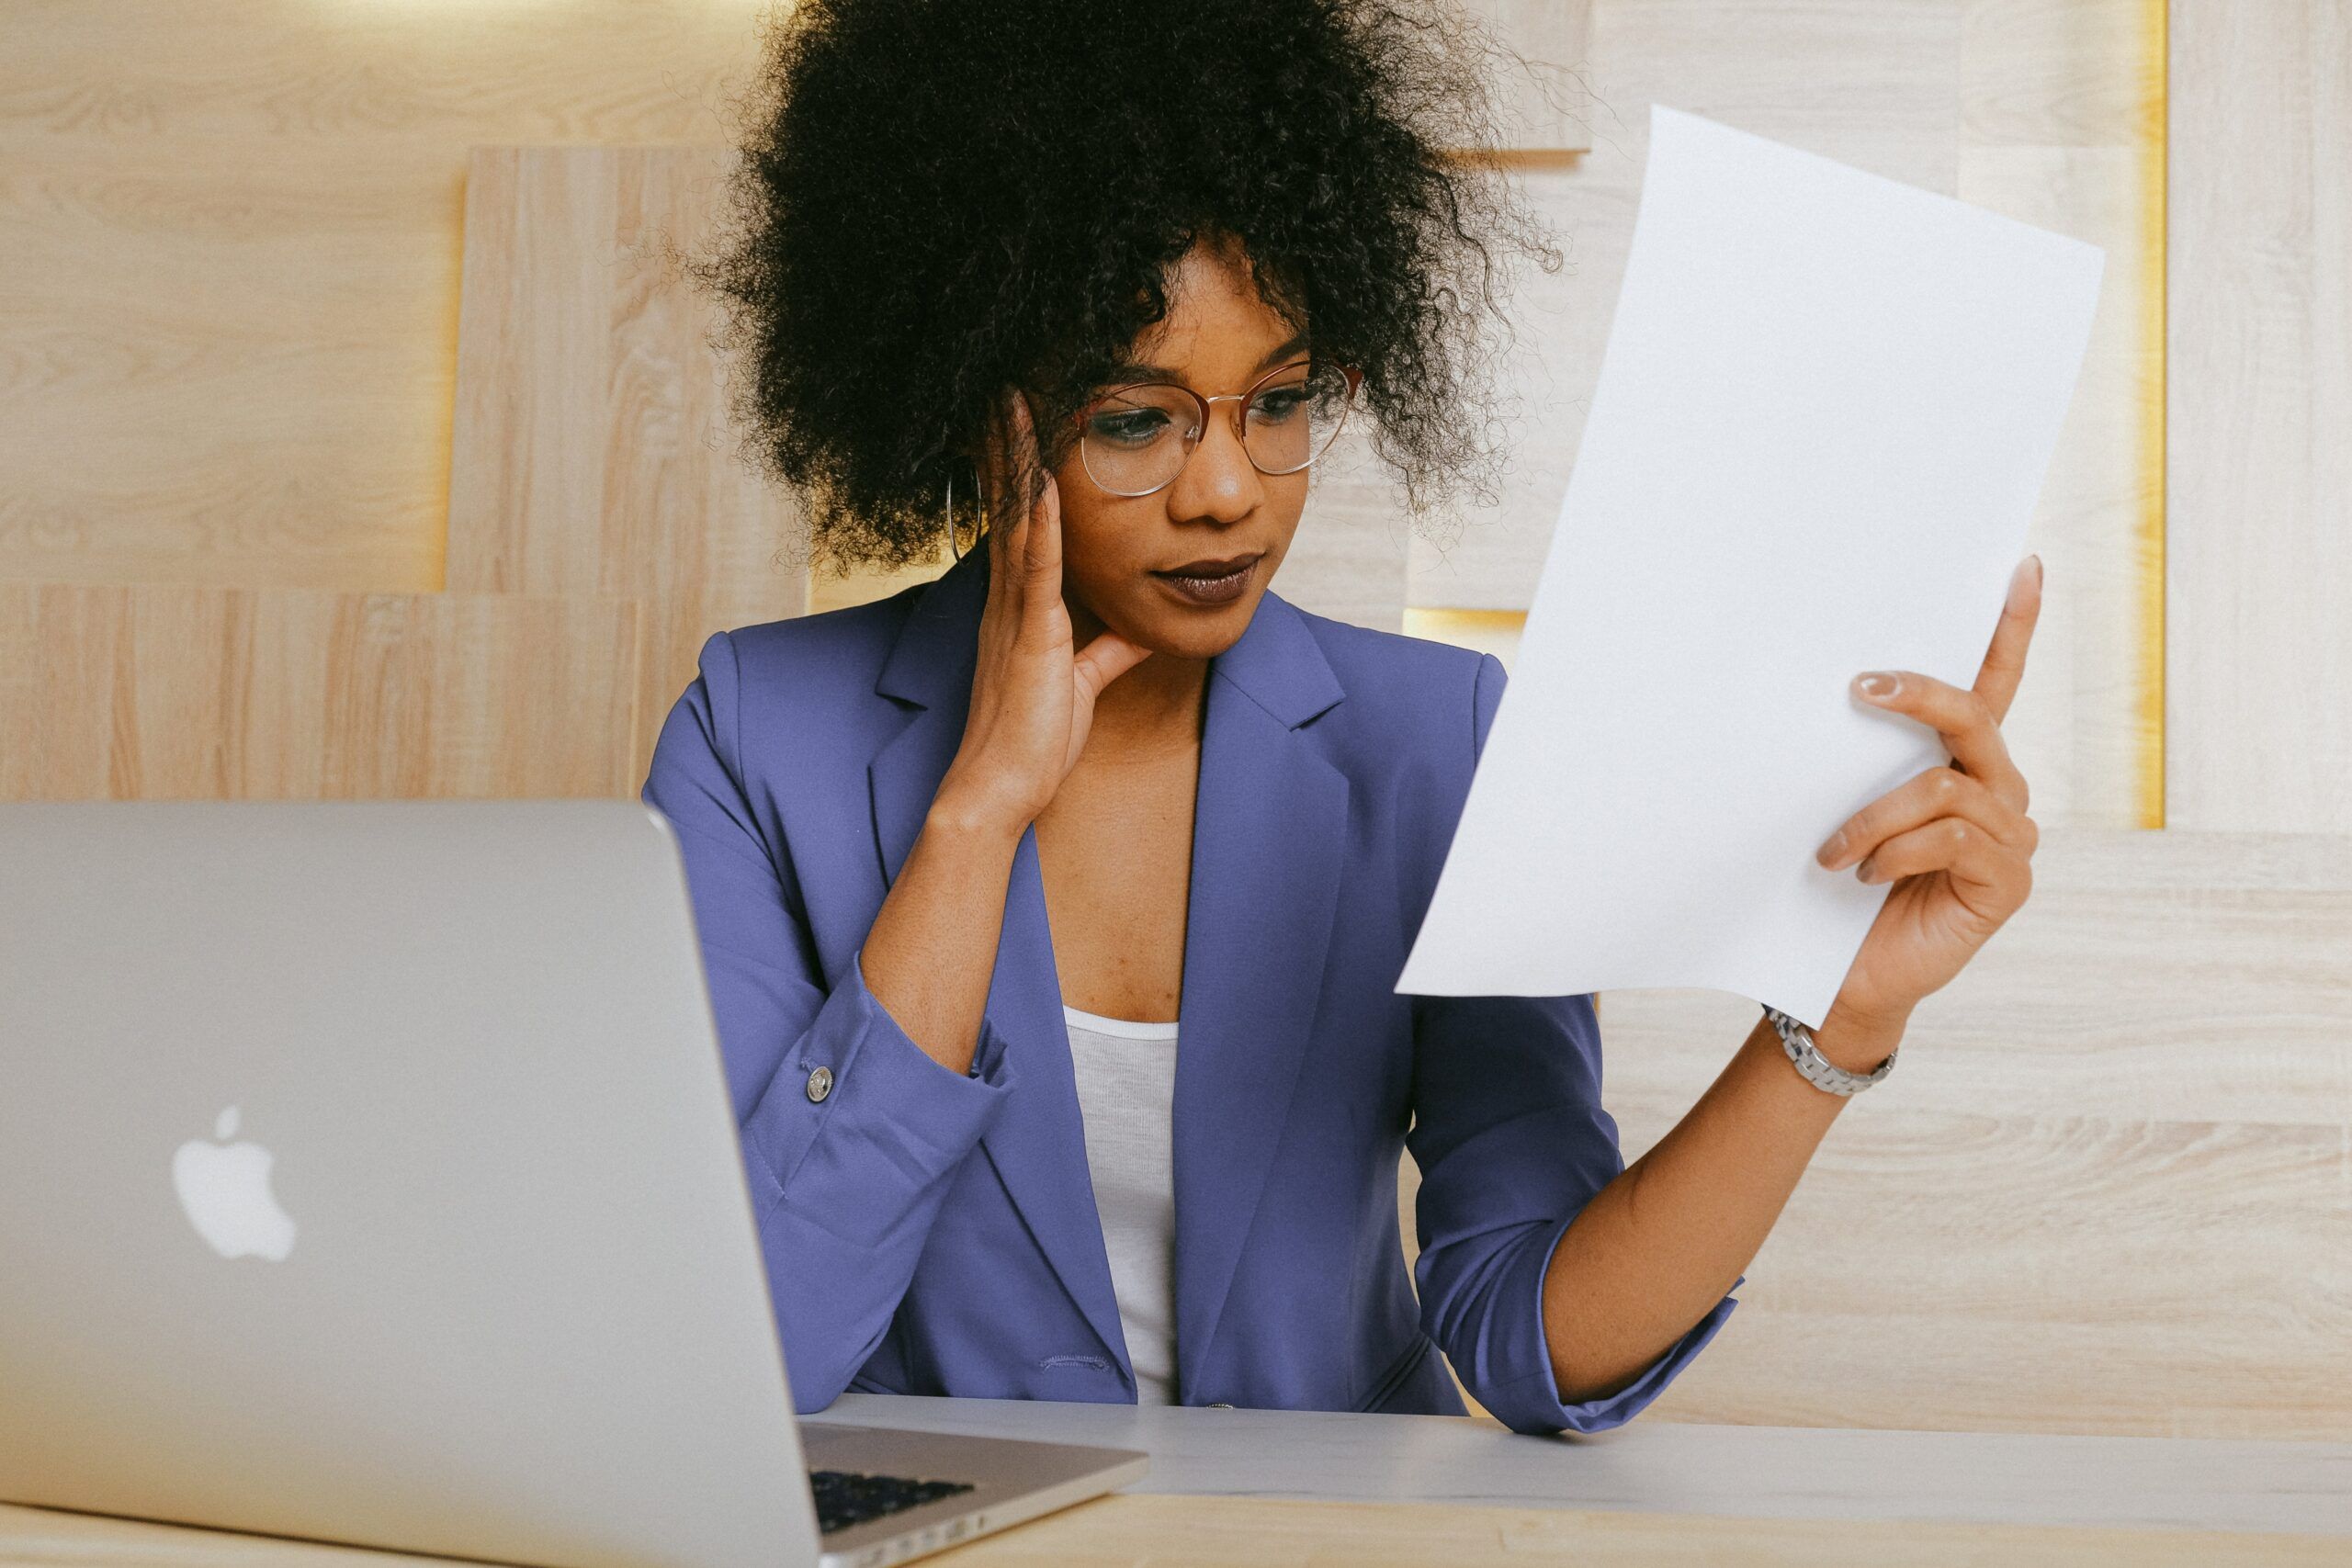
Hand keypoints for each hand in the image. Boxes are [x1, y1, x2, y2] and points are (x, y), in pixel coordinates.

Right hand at [933, 389, 1154, 834]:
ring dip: (1018, 460)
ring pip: (1017, 520)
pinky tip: (1044, 479)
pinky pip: (1036, 567)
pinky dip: (1041, 521)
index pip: (1020, 524)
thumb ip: (1106, 651)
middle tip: (1005, 387)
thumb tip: (1137, 631)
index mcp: (1018, 608)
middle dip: (1007, 445)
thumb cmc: (1033, 744)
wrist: (1000, 789)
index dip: (1019, 471)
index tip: (1021, 423)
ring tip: (1015, 404)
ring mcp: (1015, 613)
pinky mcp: (1032, 634)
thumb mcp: (1082, 685)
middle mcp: (1007, 599)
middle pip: (1009, 505)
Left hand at [1813, 555, 2044, 1037]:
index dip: (2013, 627)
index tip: (2022, 566)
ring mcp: (2010, 836)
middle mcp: (1998, 790)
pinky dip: (1894, 850)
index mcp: (1962, 763)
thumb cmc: (1838, 888)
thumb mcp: (1842, 807)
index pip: (1995, 683)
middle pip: (1975, 715)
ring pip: (1946, 787)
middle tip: (1860, 686)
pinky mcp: (2007, 881)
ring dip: (1874, 815)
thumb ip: (1857, 757)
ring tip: (1831, 851)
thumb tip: (1834, 689)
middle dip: (1919, 694)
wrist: (1843, 977)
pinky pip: (1952, 836)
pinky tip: (1861, 876)